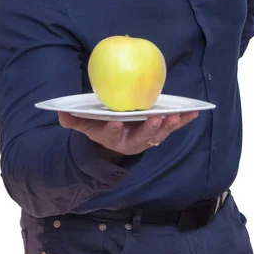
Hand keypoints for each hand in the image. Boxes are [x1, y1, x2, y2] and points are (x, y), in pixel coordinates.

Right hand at [58, 111, 198, 155]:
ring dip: (169, 125)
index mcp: (114, 138)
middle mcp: (133, 140)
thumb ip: (76, 121)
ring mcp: (148, 136)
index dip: (114, 129)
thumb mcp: (87, 126)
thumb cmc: (102, 128)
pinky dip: (183, 120)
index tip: (115, 121)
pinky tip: (193, 112)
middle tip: (155, 118)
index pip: (112, 134)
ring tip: (176, 116)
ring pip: (160, 133)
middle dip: (149, 128)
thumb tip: (61, 114)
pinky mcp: (161, 130)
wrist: (118, 138)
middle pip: (142, 136)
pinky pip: (173, 126)